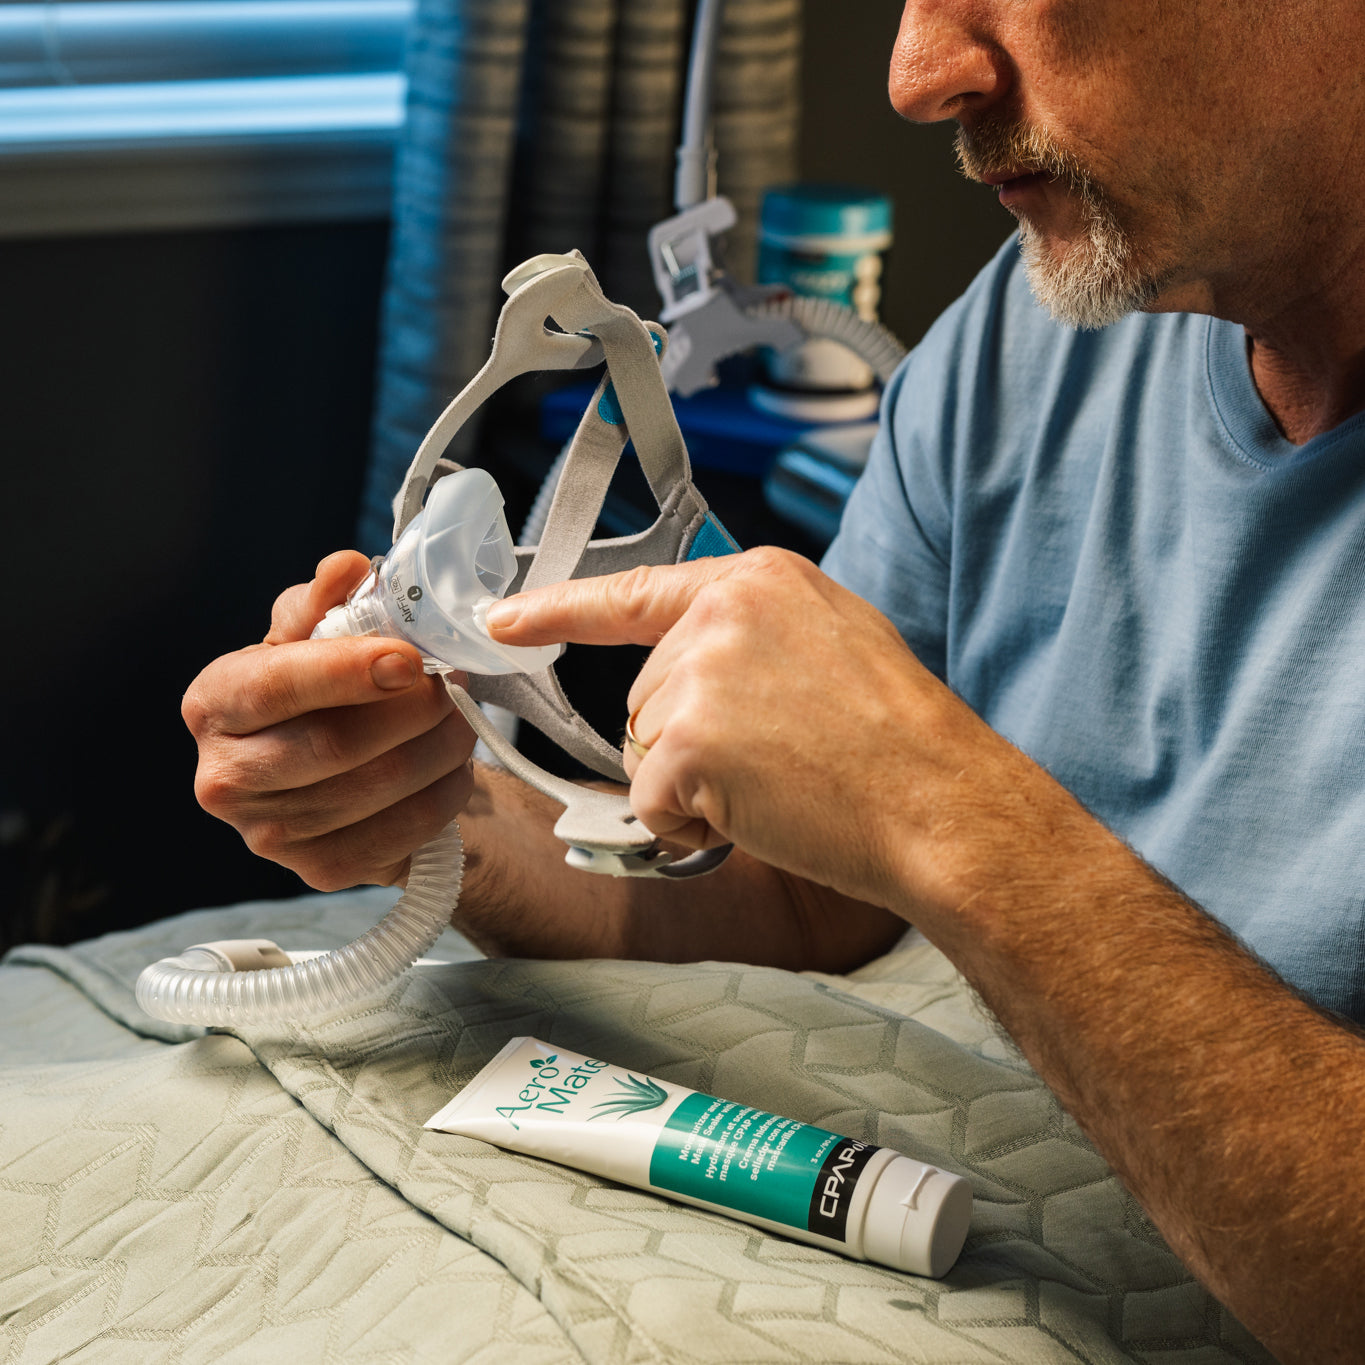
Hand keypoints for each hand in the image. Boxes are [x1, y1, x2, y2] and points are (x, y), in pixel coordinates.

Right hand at [183, 551, 476, 889]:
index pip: (277, 685)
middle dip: (414, 710)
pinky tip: (454, 769)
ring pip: (379, 788)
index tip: (409, 659)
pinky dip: (444, 795)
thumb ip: (325, 602)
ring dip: (441, 748)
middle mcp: (226, 775)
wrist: (341, 774)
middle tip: (454, 683)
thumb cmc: (322, 693)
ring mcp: (268, 834)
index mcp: (215, 703)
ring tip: (461, 718)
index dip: (347, 670)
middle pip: (335, 745)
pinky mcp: (319, 871)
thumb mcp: (314, 636)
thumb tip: (347, 569)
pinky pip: (402, 833)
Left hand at [485, 547, 1032, 912]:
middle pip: (645, 695)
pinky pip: (651, 800)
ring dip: (692, 784)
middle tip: (775, 760)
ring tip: (777, 785)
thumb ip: (755, 637)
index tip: (504, 619)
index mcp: (756, 579)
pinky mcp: (688, 741)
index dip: (560, 611)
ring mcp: (701, 674)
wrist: (940, 803)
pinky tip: (755, 816)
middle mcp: (720, 613)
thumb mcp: (833, 642)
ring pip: (644, 748)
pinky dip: (689, 825)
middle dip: (687, 740)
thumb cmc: (899, 741)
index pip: (633, 592)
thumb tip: (699, 667)